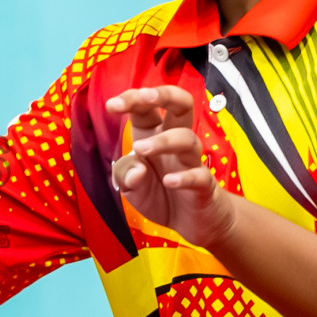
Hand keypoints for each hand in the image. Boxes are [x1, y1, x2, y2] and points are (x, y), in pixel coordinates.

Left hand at [106, 86, 236, 248]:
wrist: (191, 222)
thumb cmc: (159, 195)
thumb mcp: (131, 188)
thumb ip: (125, 175)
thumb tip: (136, 168)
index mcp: (153, 136)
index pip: (146, 108)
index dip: (131, 100)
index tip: (111, 105)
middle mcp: (174, 143)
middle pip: (181, 104)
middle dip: (164, 94)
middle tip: (144, 97)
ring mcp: (191, 162)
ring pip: (188, 138)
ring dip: (163, 140)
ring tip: (140, 149)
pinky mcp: (204, 185)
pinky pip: (199, 175)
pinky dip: (184, 178)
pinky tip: (169, 182)